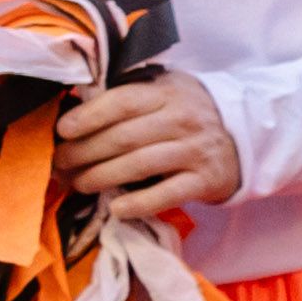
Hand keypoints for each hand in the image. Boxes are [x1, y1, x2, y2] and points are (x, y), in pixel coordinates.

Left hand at [51, 75, 241, 222]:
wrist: (242, 137)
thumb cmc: (187, 114)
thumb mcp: (164, 91)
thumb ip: (128, 96)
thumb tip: (73, 114)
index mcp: (168, 93)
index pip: (121, 103)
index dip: (87, 117)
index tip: (62, 131)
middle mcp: (184, 120)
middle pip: (123, 138)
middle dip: (83, 153)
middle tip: (59, 164)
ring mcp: (196, 151)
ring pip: (139, 166)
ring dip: (100, 178)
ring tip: (78, 184)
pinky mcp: (206, 180)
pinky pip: (166, 194)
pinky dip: (138, 204)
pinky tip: (116, 208)